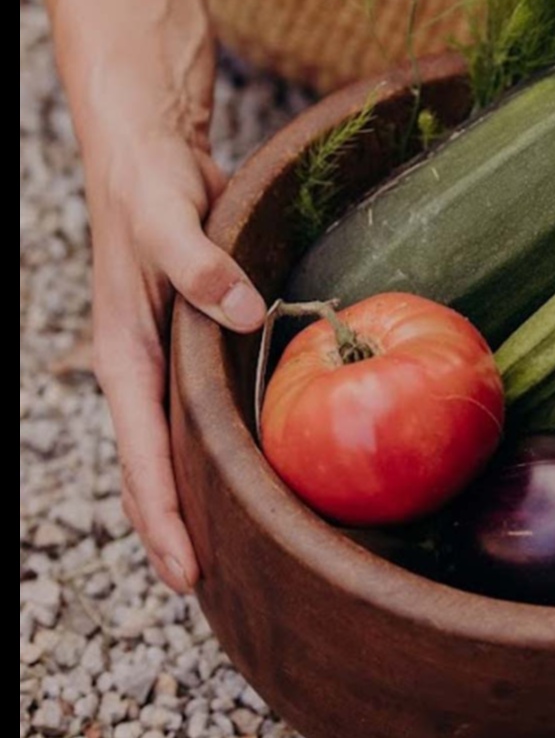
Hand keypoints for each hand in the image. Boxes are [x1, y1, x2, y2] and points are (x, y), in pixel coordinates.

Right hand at [84, 84, 266, 593]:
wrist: (149, 151)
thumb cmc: (151, 185)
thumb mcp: (171, 217)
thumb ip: (202, 265)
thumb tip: (247, 313)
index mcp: (124, 352)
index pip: (140, 451)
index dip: (162, 513)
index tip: (183, 569)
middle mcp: (139, 367)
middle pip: (150, 465)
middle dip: (171, 528)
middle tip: (204, 586)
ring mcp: (162, 360)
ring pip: (171, 446)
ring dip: (191, 498)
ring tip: (225, 551)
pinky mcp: (188, 344)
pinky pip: (196, 413)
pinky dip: (212, 451)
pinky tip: (243, 471)